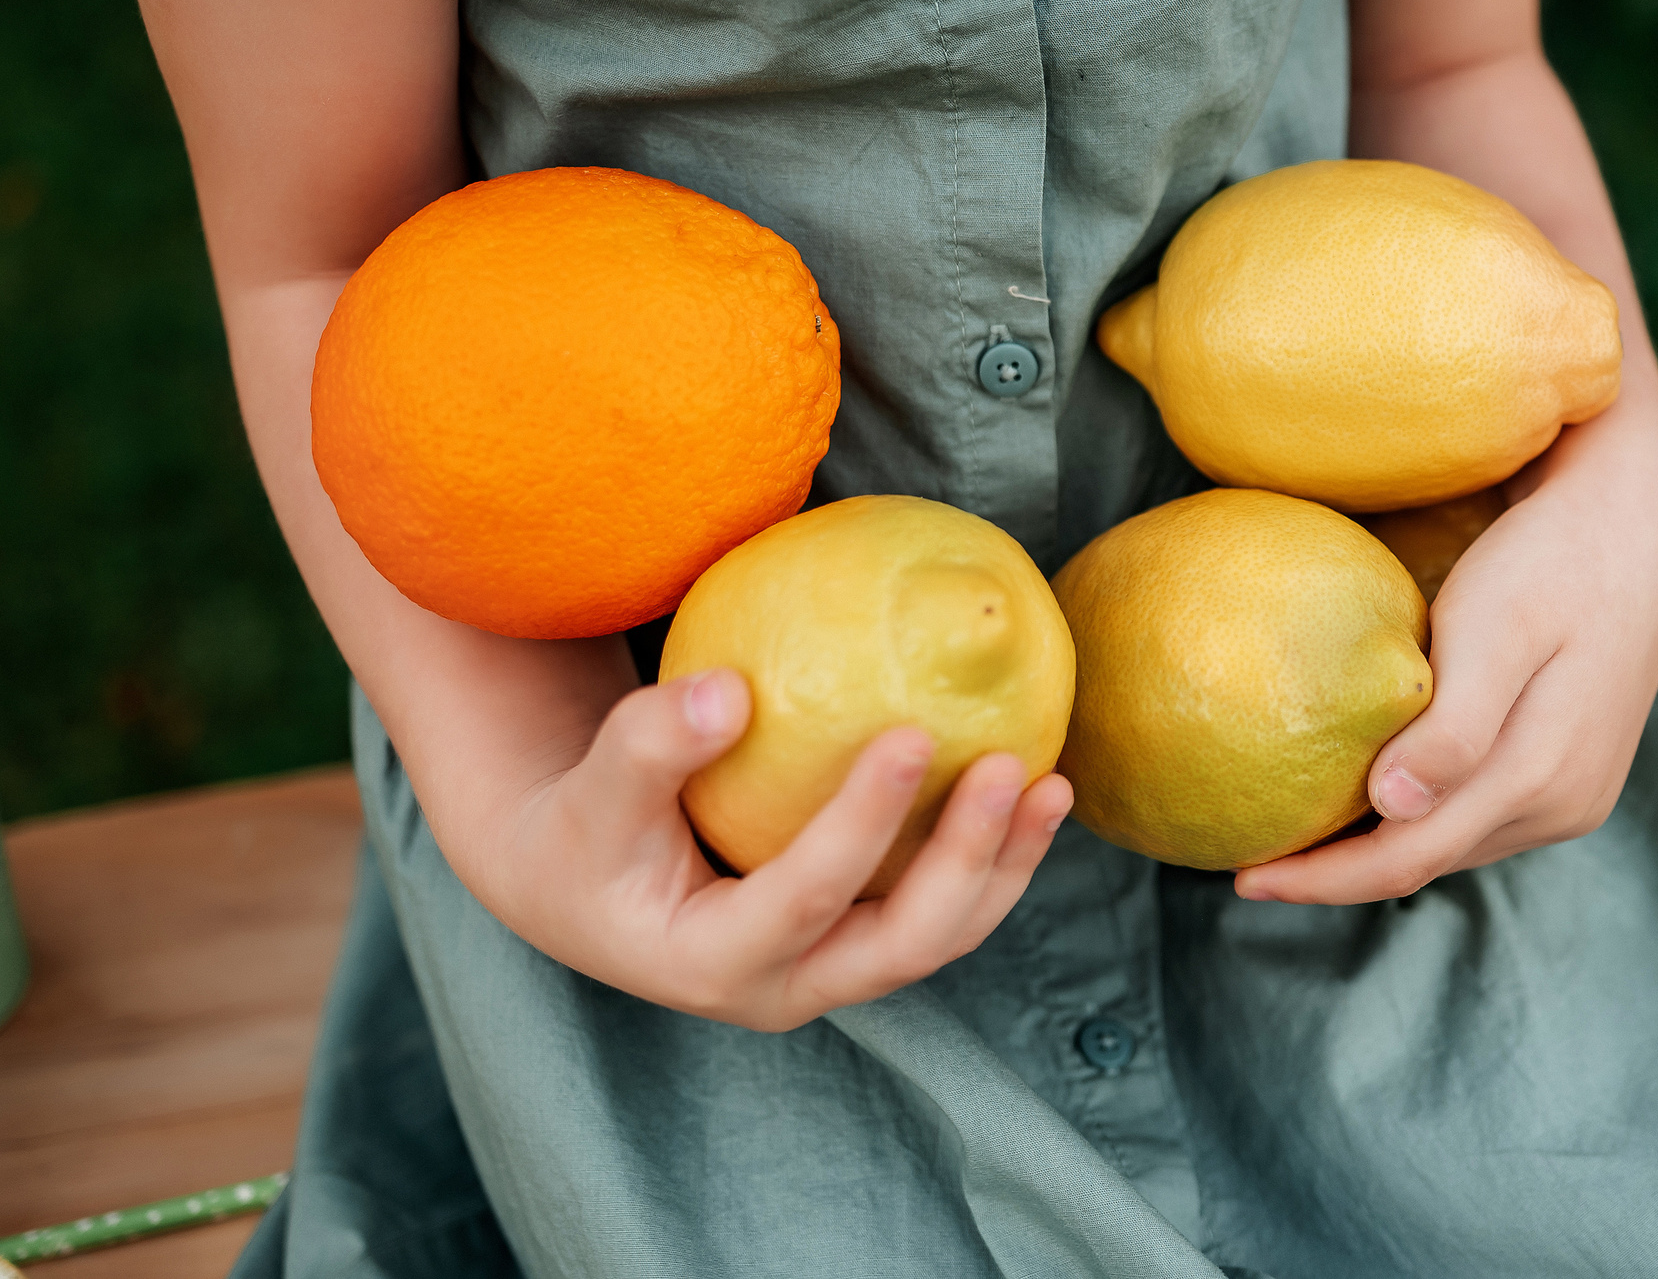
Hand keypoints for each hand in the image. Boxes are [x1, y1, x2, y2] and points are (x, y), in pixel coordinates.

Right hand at [477, 669, 1073, 1029]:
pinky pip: (943, 909)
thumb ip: (649, 742)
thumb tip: (728, 692)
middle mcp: (786, 987)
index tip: (910, 731)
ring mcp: (832, 973)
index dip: (863, 822)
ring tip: (1051, 782)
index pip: (806, 896)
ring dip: (1003, 866)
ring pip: (941, 937)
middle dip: (967, 861)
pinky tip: (1032, 787)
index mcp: (713, 962)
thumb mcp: (592, 788)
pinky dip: (992, 858)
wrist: (585, 882)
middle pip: (903, 945)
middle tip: (1011, 767)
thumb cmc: (584, 826)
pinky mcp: (862, 942)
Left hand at [1235, 388, 1657, 903]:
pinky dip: (1420, 814)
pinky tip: (1374, 794)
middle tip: (1250, 861)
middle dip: (1339, 872)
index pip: (1410, 856)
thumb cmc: (1552, 556)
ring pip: (1455, 842)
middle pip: (1429, 860)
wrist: (1634, 517)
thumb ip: (1455, 722)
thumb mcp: (1497, 622)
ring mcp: (1576, 792)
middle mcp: (1563, 803)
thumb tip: (1393, 805)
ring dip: (1380, 845)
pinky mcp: (1576, 771)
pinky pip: (1480, 814)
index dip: (1325, 878)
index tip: (1243, 876)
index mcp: (1540, 776)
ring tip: (1300, 834)